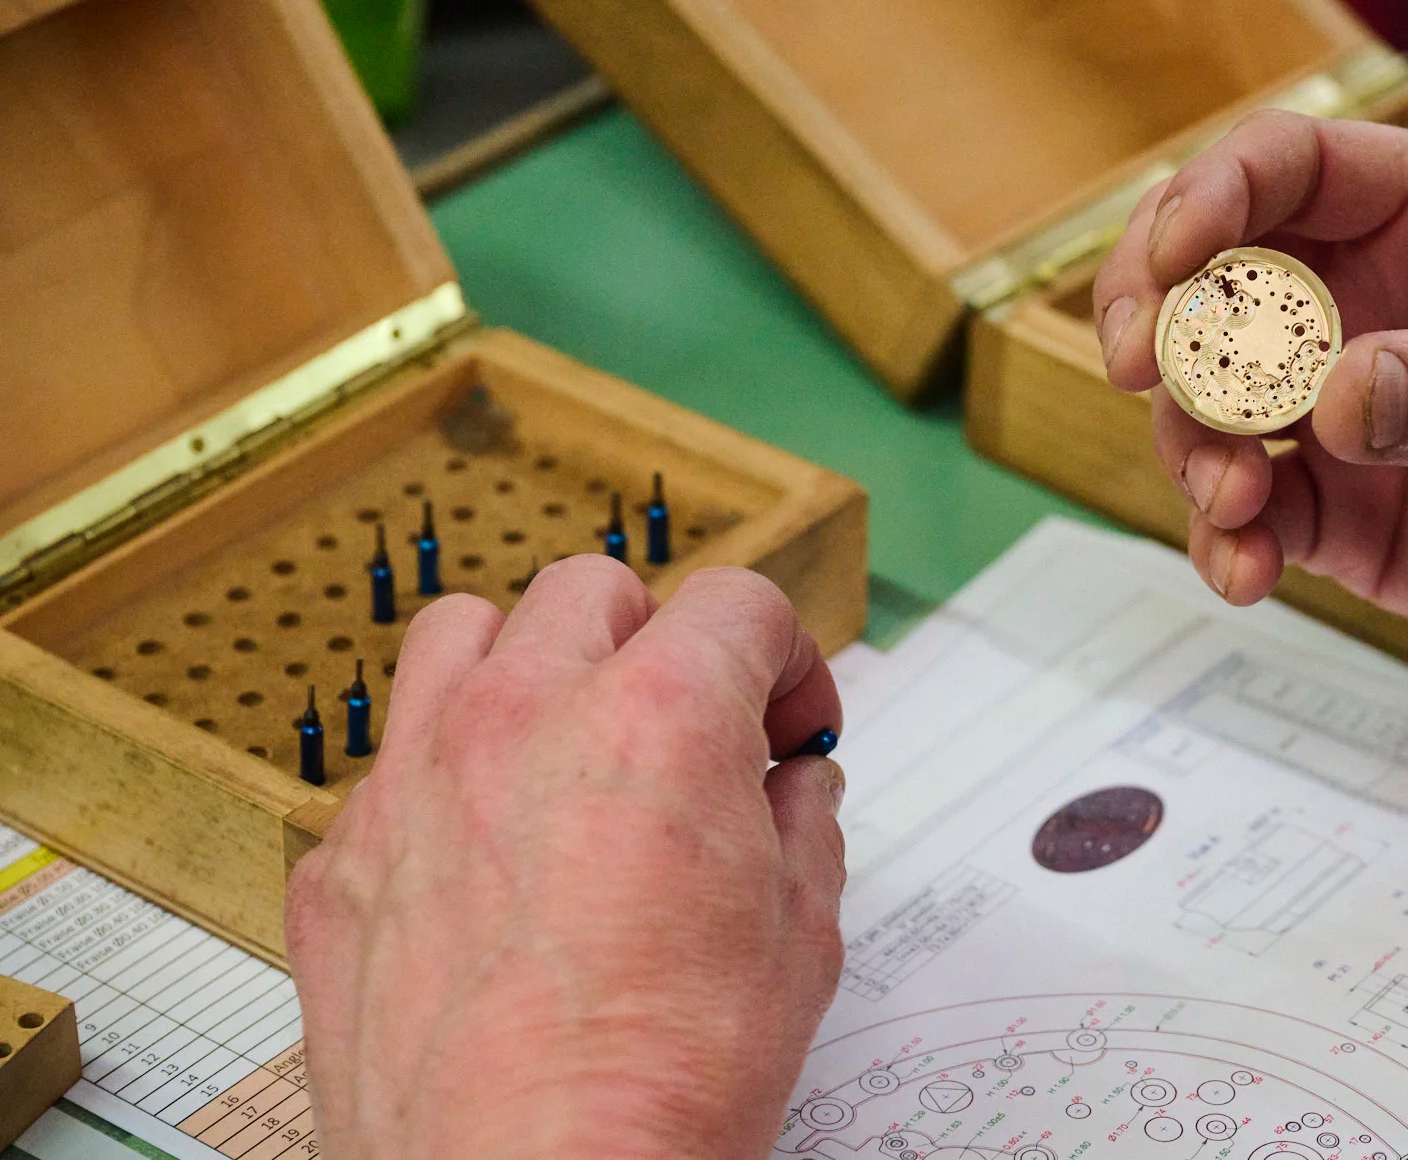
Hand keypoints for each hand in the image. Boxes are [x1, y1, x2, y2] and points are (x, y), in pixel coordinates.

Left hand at [286, 558, 845, 1159]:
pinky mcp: (341, 861)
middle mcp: (524, 718)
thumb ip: (801, 826)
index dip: (784, 657)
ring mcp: (414, 781)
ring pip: (461, 633)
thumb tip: (789, 791)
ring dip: (529, 663)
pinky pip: (389, 763)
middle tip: (689, 723)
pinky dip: (445, 779)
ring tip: (567, 739)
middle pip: (592, 591)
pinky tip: (487, 855)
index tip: (786, 720)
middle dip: (658, 639)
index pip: (735, 600)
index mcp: (656, 717)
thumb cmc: (660, 1082)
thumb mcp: (799, 938)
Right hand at [1092, 110, 1407, 681]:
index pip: (1290, 168)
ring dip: (1193, 444)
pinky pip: (1249, 512)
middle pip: (1213, 276)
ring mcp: (1348, 407)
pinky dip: (1227, 540)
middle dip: (1158, 316)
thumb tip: (1334, 402)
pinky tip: (1249, 574)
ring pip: (1210, 400)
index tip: (1172, 262)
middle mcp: (1371, 298)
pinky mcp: (1345, 507)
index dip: (1211, 198)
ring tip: (1235, 501)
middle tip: (1138, 368)